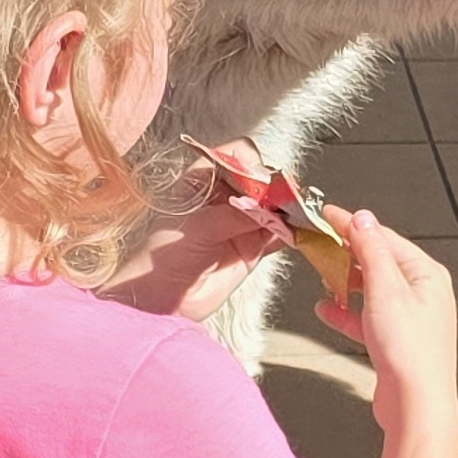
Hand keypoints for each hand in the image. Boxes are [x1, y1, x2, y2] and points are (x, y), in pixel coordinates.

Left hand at [107, 172, 284, 323]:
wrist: (159, 301)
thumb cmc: (161, 257)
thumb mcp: (198, 228)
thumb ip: (235, 214)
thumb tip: (269, 204)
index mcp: (204, 180)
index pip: (237, 156)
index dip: (253, 164)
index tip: (261, 181)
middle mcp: (225, 198)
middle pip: (262, 180)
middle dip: (277, 187)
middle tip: (286, 199)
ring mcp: (241, 224)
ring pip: (274, 207)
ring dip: (289, 209)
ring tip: (298, 214)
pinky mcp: (252, 250)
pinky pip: (279, 235)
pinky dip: (291, 233)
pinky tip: (298, 232)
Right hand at [317, 209, 457, 435]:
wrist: (415, 404)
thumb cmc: (409, 350)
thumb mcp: (385, 290)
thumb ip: (372, 251)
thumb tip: (363, 218)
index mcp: (427, 274)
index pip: (385, 238)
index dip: (353, 225)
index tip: (326, 216)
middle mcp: (422, 293)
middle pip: (379, 262)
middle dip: (347, 254)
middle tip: (318, 245)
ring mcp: (409, 318)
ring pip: (371, 290)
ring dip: (346, 282)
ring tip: (322, 276)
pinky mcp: (395, 341)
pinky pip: (366, 318)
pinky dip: (346, 312)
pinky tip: (326, 309)